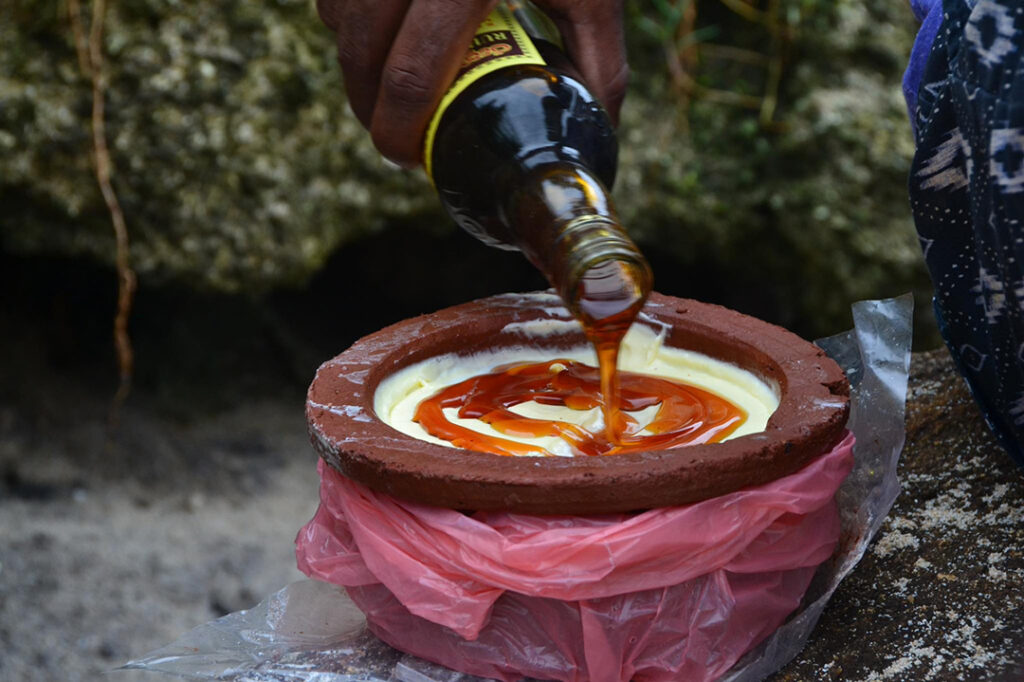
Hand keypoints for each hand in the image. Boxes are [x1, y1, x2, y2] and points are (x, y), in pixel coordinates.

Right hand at [316, 0, 628, 167]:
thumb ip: (597, 59)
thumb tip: (596, 132)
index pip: (410, 75)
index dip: (400, 131)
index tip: (409, 157)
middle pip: (361, 54)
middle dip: (369, 108)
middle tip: (395, 138)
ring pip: (338, 16)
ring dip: (356, 62)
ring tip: (390, 87)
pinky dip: (349, 19)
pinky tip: (383, 33)